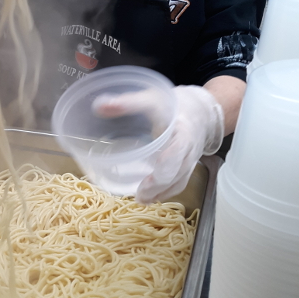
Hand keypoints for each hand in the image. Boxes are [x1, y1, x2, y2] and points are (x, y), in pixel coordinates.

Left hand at [93, 85, 223, 204]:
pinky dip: (166, 192)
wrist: (199, 111)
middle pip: (178, 171)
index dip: (164, 166)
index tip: (147, 178)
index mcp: (181, 130)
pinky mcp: (187, 167)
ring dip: (162, 192)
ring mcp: (190, 159)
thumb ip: (127, 102)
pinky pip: (180, 182)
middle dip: (159, 185)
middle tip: (139, 195)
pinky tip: (151, 196)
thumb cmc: (171, 105)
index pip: (177, 149)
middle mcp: (188, 147)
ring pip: (180, 180)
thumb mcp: (151, 98)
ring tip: (142, 199)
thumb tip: (98, 106)